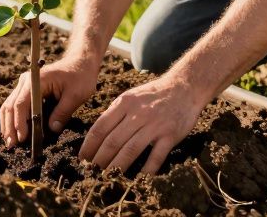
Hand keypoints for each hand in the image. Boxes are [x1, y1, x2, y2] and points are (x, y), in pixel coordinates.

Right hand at [0, 53, 99, 145]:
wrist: (80, 62)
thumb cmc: (80, 76)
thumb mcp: (76, 95)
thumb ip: (63, 112)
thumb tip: (52, 130)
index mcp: (37, 80)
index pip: (21, 103)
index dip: (19, 123)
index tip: (22, 139)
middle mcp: (27, 81)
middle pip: (11, 105)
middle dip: (10, 127)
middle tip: (11, 145)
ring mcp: (25, 84)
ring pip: (9, 105)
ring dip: (8, 124)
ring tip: (10, 142)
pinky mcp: (27, 90)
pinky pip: (15, 104)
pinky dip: (13, 119)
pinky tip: (14, 132)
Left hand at [78, 74, 204, 174]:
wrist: (184, 88)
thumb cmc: (154, 94)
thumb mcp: (131, 96)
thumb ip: (115, 112)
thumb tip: (97, 134)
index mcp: (124, 103)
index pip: (100, 127)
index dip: (89, 145)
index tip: (81, 159)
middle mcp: (138, 114)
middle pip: (112, 141)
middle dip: (99, 160)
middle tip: (91, 173)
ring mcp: (154, 125)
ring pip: (130, 150)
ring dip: (116, 167)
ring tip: (107, 178)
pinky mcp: (169, 135)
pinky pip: (155, 157)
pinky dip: (146, 171)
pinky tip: (137, 180)